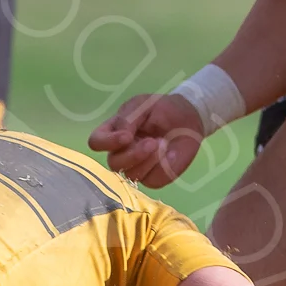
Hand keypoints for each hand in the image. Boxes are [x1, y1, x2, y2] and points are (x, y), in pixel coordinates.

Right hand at [88, 92, 205, 185]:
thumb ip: (127, 119)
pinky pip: (151, 180)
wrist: (188, 118)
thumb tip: (122, 137)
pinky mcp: (153, 177)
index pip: (96, 142)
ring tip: (163, 144)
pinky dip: (162, 166)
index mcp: (113, 133)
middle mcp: (120, 153)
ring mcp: (136, 167)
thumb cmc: (162, 109)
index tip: (126, 136)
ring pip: (131, 174)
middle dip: (133, 154)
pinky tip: (171, 154)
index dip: (107, 142)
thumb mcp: (142, 105)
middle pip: (113, 164)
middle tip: (152, 142)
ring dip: (149, 160)